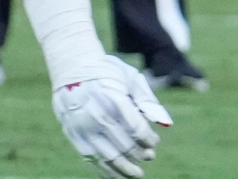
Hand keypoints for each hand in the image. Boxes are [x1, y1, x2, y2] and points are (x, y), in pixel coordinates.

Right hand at [53, 55, 171, 177]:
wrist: (72, 70)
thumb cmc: (107, 73)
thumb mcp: (129, 77)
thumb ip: (147, 100)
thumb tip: (165, 123)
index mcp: (113, 98)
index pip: (136, 128)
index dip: (149, 139)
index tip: (154, 142)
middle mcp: (97, 115)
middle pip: (124, 145)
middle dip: (140, 154)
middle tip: (149, 156)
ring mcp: (83, 127)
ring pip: (108, 157)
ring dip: (125, 168)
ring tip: (137, 173)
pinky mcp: (74, 136)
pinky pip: (92, 160)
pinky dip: (106, 171)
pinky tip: (118, 176)